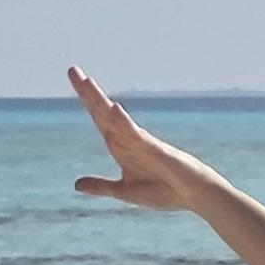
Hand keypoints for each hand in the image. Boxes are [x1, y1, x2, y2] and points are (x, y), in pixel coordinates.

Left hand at [67, 66, 219, 212]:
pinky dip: (123, 121)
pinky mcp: (153, 148)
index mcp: (119, 145)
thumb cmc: (163, 190)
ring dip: (101, 100)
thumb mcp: (124, 191)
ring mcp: (139, 141)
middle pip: (102, 111)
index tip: (74, 78)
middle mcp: (127, 138)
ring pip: (115, 117)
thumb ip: (101, 187)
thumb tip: (76, 185)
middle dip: (87, 92)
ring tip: (87, 82)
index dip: (85, 101)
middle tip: (73, 69)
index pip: (98, 118)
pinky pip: (135, 133)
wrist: (191, 195)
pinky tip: (113, 109)